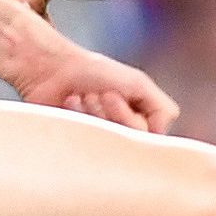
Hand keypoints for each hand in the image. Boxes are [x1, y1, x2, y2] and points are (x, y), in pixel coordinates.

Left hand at [2, 18, 177, 134]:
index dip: (128, 118)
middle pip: (125, 142)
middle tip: (99, 93)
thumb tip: (161, 138)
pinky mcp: (76, 146)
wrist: (54, 70)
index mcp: (140, 123)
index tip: (112, 92)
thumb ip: (162, 109)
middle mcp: (121, 136)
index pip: (147, 140)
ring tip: (82, 96)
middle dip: (110, 113)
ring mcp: (98, 142)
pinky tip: (70, 103)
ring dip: (92, 114)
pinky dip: (77, 118)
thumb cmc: (95, 72)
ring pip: (104, 143)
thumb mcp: (138, 83)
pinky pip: (83, 144)